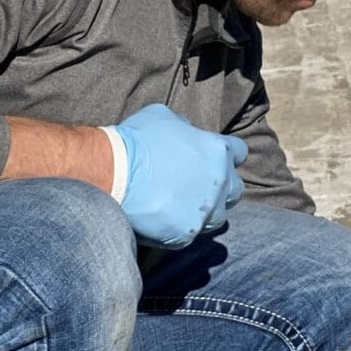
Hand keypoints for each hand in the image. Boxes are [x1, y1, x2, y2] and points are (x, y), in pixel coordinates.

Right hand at [110, 103, 247, 247]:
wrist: (112, 173)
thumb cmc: (135, 141)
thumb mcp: (164, 117)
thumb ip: (185, 127)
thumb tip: (188, 134)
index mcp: (216, 150)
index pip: (239, 152)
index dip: (225, 155)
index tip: (210, 158)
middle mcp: (219, 183)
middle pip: (235, 189)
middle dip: (220, 187)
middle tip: (197, 185)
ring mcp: (204, 212)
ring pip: (218, 216)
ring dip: (205, 210)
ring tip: (180, 205)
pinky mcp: (186, 234)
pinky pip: (190, 232)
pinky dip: (179, 226)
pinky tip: (161, 217)